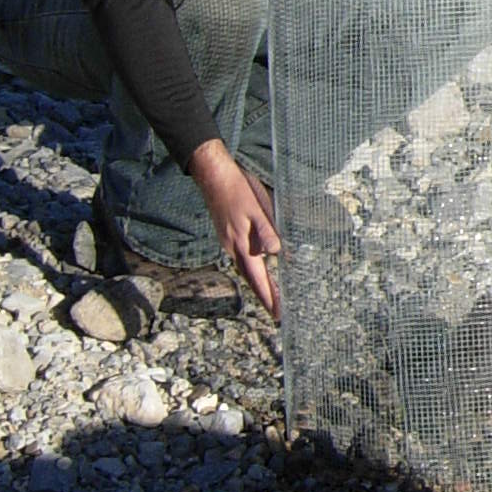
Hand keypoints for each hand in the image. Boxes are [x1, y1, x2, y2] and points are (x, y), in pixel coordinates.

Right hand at [189, 139, 280, 317]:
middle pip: (251, 279)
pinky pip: (242, 258)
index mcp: (241, 245)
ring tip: (272, 295)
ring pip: (246, 269)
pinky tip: (259, 267)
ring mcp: (228, 242)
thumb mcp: (258, 209)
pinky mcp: (228, 235)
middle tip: (277, 312)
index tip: (277, 315)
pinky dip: (253, 269)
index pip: (258, 278)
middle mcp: (233, 248)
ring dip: (259, 283)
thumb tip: (276, 253)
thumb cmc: (239, 190)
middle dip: (264, 296)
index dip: (268, 297)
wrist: (214, 177)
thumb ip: (267, 231)